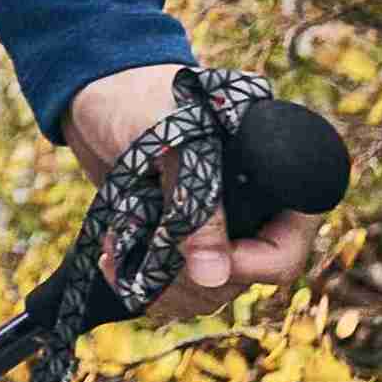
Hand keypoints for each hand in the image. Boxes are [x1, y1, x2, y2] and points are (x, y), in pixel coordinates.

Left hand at [66, 65, 322, 293]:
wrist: (96, 91)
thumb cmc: (144, 100)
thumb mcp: (174, 145)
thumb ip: (197, 205)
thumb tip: (212, 277)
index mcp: (277, 183)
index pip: (285, 252)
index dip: (247, 267)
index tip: (196, 262)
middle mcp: (254, 213)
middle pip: (241, 280)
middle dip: (189, 278)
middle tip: (144, 254)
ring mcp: (216, 229)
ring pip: (207, 290)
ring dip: (162, 287)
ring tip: (115, 254)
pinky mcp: (178, 239)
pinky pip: (175, 287)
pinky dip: (145, 288)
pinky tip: (111, 263)